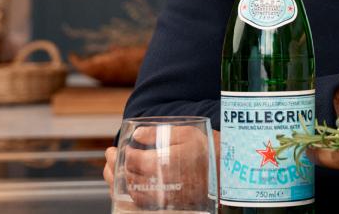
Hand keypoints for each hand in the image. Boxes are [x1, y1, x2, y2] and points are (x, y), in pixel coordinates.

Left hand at [104, 127, 220, 207]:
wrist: (228, 173)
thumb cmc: (208, 150)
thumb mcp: (186, 132)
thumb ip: (158, 133)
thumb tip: (136, 134)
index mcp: (162, 164)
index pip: (132, 161)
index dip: (123, 153)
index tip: (121, 147)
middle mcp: (161, 184)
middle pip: (128, 177)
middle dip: (114, 165)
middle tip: (110, 155)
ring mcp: (164, 197)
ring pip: (132, 192)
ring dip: (117, 181)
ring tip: (111, 169)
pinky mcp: (168, 205)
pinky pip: (142, 204)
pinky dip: (130, 194)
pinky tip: (129, 184)